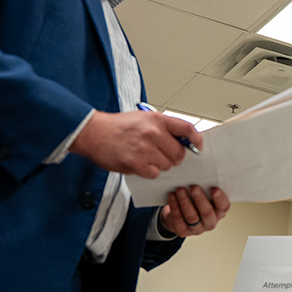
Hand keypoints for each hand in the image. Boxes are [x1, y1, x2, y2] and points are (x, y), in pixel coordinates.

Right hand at [70, 110, 202, 177]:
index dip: (196, 140)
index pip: (187, 129)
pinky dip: (148, 172)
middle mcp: (153, 133)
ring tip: (146, 157)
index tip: (197, 147)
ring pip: (167, 165)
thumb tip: (181, 141)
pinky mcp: (136, 163)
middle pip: (179, 153)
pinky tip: (139, 163)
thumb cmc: (118, 126)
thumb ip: (163, 128)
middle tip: (163, 155)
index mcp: (157, 120)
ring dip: (160, 165)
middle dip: (174, 157)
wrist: (93, 132)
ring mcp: (145, 149)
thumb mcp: (143, 118)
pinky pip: (154, 174)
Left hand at [159, 185, 229, 236]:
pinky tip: (172, 196)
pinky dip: (175, 206)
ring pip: (192, 217)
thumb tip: (202, 173)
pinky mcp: (183, 232)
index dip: (220, 198)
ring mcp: (197, 229)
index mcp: (219, 212)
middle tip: (194, 186)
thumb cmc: (195, 201)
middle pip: (207, 213)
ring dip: (185, 202)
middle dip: (200, 199)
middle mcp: (210, 222)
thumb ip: (206, 188)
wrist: (180, 216)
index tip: (214, 189)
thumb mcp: (204, 195)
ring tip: (180, 189)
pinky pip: (179, 220)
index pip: (224, 207)